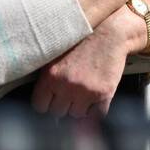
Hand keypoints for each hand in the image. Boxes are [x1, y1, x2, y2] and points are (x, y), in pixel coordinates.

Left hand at [30, 6, 145, 116]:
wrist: (110, 34)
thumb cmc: (82, 43)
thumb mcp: (57, 56)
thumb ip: (47, 78)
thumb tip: (43, 101)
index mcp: (51, 76)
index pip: (40, 107)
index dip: (46, 104)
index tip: (52, 100)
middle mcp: (66, 86)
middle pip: (58, 113)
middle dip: (64, 105)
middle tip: (70, 94)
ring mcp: (86, 91)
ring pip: (77, 115)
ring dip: (80, 107)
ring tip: (84, 92)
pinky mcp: (104, 93)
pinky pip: (97, 114)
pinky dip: (96, 110)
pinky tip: (95, 98)